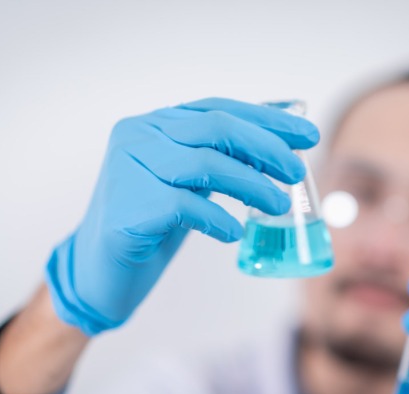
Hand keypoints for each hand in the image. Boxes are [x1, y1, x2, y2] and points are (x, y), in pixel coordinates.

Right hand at [46, 98, 318, 334]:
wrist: (101, 269)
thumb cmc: (152, 222)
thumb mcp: (189, 181)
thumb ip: (221, 155)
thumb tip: (280, 135)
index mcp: (154, 124)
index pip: (218, 110)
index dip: (266, 119)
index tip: (306, 134)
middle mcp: (137, 136)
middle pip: (215, 129)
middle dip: (266, 148)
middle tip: (297, 171)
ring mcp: (127, 168)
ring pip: (204, 164)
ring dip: (251, 185)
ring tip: (278, 206)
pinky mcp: (126, 207)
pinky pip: (185, 206)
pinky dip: (217, 219)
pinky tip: (233, 233)